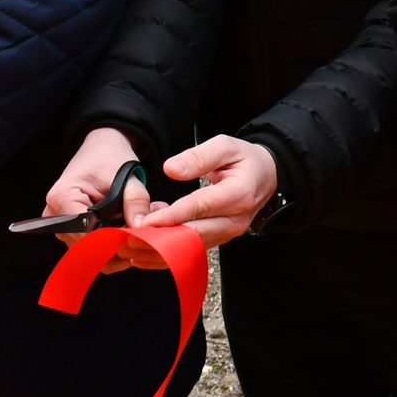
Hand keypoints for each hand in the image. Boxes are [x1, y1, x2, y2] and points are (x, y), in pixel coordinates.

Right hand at [41, 127, 153, 274]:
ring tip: (143, 223)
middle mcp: (55, 217)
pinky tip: (132, 225)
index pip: (85, 235)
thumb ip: (135, 201)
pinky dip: (116, 242)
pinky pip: (95, 249)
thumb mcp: (127, 175)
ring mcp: (63, 228)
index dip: (113, 240)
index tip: (138, 235)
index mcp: (62, 198)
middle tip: (149, 228)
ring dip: (120, 243)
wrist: (100, 151)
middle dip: (120, 243)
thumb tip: (141, 228)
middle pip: (88, 248)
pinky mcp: (74, 234)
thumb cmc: (109, 159)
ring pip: (93, 252)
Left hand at [134, 135, 280, 256]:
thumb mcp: (226, 146)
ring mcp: (228, 233)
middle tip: (129, 241)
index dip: (171, 216)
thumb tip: (171, 170)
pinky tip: (145, 247)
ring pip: (191, 248)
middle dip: (160, 240)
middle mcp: (235, 220)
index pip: (200, 207)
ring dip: (160, 250)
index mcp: (238, 194)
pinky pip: (192, 250)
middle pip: (194, 235)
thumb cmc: (245, 160)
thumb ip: (198, 157)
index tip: (145, 222)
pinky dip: (168, 251)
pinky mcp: (219, 239)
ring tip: (131, 247)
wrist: (266, 177)